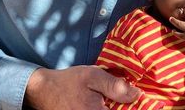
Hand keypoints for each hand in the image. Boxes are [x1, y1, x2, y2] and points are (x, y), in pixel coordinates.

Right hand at [24, 65, 140, 108]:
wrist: (42, 91)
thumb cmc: (68, 82)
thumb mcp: (92, 77)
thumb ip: (114, 86)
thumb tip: (137, 94)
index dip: (135, 106)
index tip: (142, 99)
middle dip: (125, 105)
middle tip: (130, 97)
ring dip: (116, 107)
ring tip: (120, 100)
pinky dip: (107, 108)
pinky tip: (107, 103)